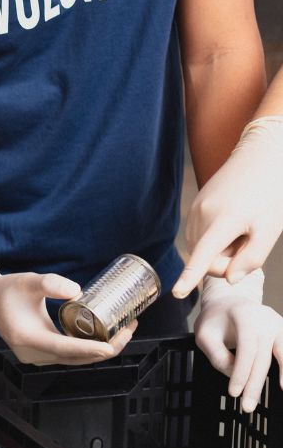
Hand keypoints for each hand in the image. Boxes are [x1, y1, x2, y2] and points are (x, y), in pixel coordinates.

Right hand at [0, 250, 134, 365]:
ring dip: (101, 350)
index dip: (92, 349)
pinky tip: (105, 337)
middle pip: (77, 358)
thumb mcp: (27, 280)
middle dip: (107, 348)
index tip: (112, 344)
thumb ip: (50, 283)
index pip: (66, 349)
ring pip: (76, 360)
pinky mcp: (41, 356)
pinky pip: (70, 357)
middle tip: (129, 328)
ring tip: (124, 331)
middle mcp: (33, 354)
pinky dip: (89, 350)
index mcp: (28, 338)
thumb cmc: (6, 290)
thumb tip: (77, 291)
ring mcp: (37, 358)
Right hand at [174, 117, 282, 297]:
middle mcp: (203, 215)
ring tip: (242, 228)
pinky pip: (200, 234)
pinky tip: (232, 221)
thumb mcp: (271, 228)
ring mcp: (195, 209)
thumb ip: (251, 257)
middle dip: (225, 261)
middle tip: (249, 243)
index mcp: (224, 220)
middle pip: (205, 257)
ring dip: (220, 248)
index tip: (177, 292)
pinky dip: (215, 237)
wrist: (262, 155)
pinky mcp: (195, 206)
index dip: (190, 276)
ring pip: (202, 247)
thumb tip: (230, 278)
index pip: (204, 255)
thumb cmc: (272, 191)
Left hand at [194, 271, 282, 412]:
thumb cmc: (216, 320)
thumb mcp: (205, 335)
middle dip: (255, 384)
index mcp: (245, 316)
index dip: (241, 372)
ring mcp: (279, 325)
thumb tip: (233, 374)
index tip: (234, 393)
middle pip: (263, 357)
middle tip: (248, 407)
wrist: (231, 301)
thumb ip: (217, 355)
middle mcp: (267, 319)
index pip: (246, 349)